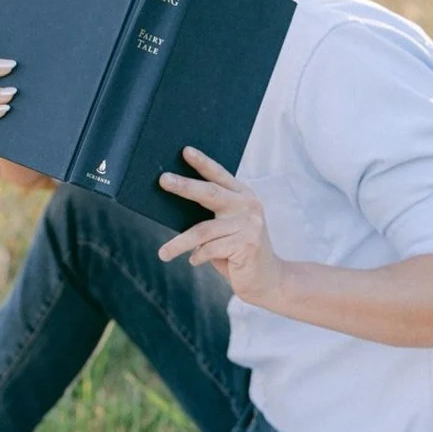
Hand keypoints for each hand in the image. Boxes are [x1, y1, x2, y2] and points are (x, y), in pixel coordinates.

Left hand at [157, 148, 287, 311]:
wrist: (269, 280)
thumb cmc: (238, 251)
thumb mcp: (227, 228)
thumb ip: (212, 216)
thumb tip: (175, 206)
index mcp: (243, 196)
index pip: (219, 175)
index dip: (202, 162)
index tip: (185, 151)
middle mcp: (248, 205)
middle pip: (210, 192)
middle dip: (184, 186)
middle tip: (163, 180)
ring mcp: (250, 224)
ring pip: (203, 230)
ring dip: (179, 243)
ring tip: (163, 253)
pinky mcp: (247, 244)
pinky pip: (210, 249)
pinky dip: (198, 256)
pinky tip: (194, 261)